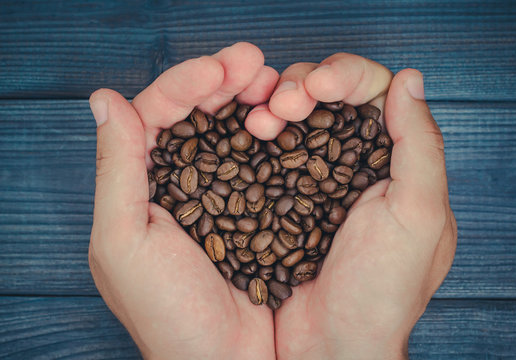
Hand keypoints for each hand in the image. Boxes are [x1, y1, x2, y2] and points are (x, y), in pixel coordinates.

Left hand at [88, 43, 278, 358]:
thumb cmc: (168, 314)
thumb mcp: (125, 243)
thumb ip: (117, 170)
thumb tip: (104, 99)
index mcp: (140, 185)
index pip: (155, 115)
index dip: (184, 85)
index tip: (218, 70)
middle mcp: (178, 181)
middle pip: (195, 114)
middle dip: (222, 81)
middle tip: (252, 60)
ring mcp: (220, 190)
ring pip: (229, 129)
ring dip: (247, 99)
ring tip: (271, 81)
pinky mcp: (255, 204)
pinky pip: (260, 158)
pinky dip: (270, 133)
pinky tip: (283, 116)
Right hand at [256, 56, 456, 358]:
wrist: (329, 344)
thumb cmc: (382, 289)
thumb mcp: (417, 216)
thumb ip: (420, 146)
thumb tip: (410, 80)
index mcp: (394, 161)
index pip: (374, 92)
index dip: (346, 75)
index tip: (321, 84)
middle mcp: (355, 161)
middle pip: (329, 96)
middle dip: (304, 85)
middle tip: (284, 103)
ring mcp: (314, 176)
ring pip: (295, 117)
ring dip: (277, 104)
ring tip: (262, 119)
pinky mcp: (280, 194)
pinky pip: (269, 149)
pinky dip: (259, 132)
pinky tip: (250, 130)